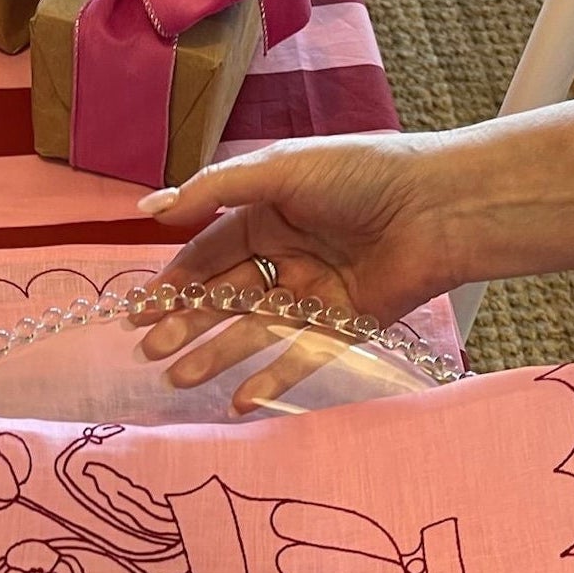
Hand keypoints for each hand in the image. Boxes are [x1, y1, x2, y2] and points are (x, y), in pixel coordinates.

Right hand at [135, 133, 461, 413]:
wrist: (437, 208)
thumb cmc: (360, 175)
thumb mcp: (280, 170)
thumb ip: (214, 191)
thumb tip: (150, 210)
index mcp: (267, 216)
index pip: (207, 255)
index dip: (173, 282)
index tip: (137, 312)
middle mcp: (286, 257)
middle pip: (224, 298)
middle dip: (185, 324)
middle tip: (149, 352)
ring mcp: (313, 295)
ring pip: (253, 332)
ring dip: (215, 356)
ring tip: (178, 380)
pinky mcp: (343, 328)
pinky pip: (299, 359)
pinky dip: (269, 381)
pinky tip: (237, 402)